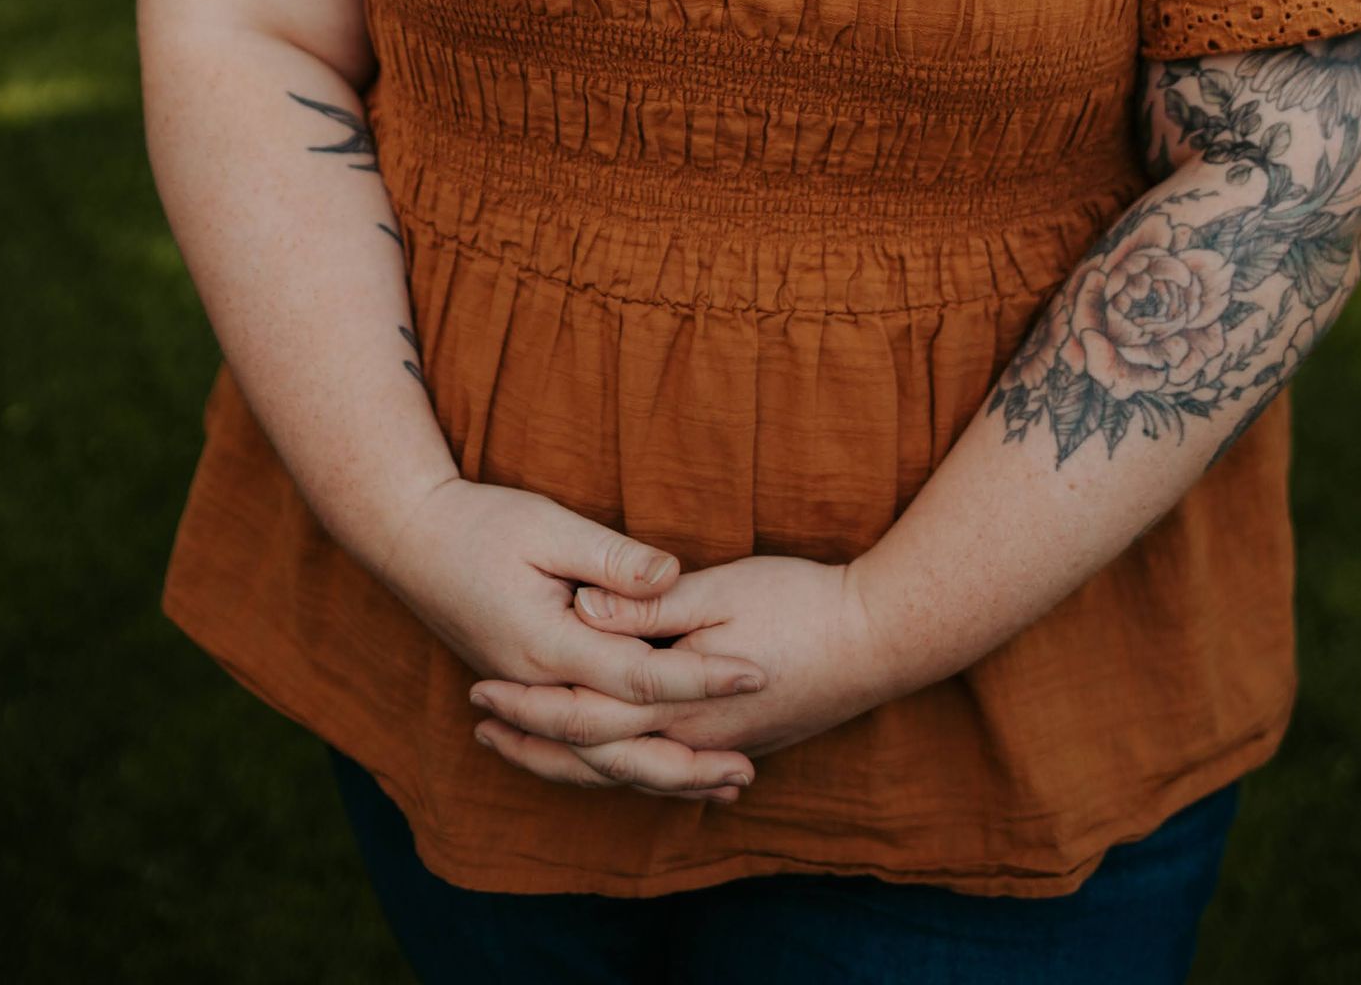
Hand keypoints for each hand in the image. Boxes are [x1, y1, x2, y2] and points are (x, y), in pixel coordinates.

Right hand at [383, 478, 766, 801]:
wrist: (408, 540)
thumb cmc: (480, 522)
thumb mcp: (548, 526)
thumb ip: (611, 559)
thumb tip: (672, 576)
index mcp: (549, 645)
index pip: (640, 673)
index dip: (701, 676)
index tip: (755, 673)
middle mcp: (539, 685)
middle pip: (621, 744)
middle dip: (687, 761)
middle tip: (750, 773)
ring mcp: (529, 694)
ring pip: (598, 759)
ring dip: (659, 776)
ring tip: (720, 788)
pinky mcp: (528, 691)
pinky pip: (579, 747)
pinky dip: (621, 764)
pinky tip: (657, 769)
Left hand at [468, 553, 889, 787]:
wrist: (881, 639)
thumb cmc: (801, 602)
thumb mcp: (719, 590)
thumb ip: (646, 609)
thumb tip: (581, 611)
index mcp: (678, 703)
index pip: (584, 716)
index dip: (528, 705)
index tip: (479, 690)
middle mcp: (691, 740)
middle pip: (596, 756)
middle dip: (537, 741)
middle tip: (482, 725)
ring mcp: (718, 747)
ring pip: (628, 769)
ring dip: (573, 757)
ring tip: (527, 743)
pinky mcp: (739, 742)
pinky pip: (663, 767)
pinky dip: (621, 763)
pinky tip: (608, 753)